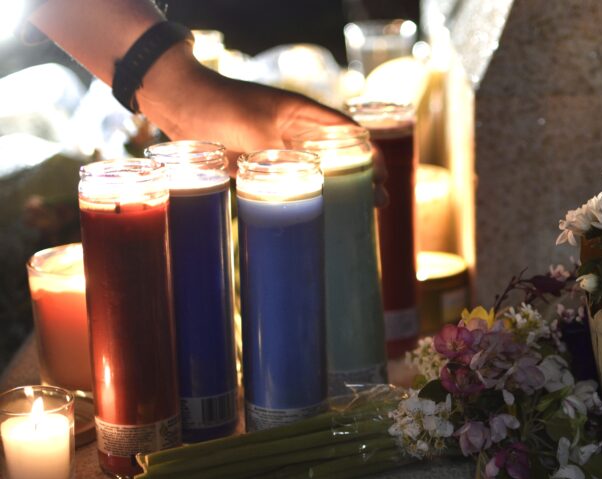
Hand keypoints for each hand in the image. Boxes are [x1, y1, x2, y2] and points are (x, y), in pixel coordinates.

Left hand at [138, 43, 386, 203]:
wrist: (175, 100)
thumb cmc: (218, 105)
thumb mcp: (255, 130)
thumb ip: (281, 158)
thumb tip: (306, 188)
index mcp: (303, 113)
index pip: (349, 133)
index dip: (370, 154)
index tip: (384, 177)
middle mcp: (295, 130)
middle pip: (338, 156)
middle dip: (360, 178)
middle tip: (377, 203)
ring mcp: (277, 147)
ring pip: (317, 172)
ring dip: (336, 191)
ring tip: (355, 213)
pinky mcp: (258, 163)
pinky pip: (288, 182)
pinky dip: (304, 196)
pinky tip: (315, 213)